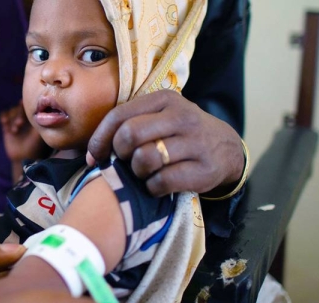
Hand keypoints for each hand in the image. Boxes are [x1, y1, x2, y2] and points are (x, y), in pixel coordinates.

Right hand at [0, 100, 48, 161]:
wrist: (24, 158)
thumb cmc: (35, 147)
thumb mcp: (39, 135)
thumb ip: (40, 123)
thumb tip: (40, 111)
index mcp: (34, 119)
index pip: (29, 107)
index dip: (26, 105)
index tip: (23, 103)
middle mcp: (26, 119)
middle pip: (20, 108)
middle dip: (19, 114)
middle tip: (20, 124)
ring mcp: (16, 123)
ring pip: (12, 112)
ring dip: (12, 118)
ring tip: (15, 130)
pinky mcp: (7, 127)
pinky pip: (4, 117)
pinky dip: (4, 117)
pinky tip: (5, 121)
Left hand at [87, 90, 243, 196]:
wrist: (226, 149)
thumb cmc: (180, 134)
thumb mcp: (161, 116)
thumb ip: (131, 124)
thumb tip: (92, 152)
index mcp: (164, 99)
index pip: (119, 115)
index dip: (100, 139)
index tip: (94, 156)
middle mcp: (181, 117)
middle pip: (129, 135)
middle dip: (119, 154)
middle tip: (125, 162)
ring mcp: (195, 143)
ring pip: (145, 159)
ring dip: (137, 172)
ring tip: (143, 172)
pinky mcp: (203, 170)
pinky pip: (162, 182)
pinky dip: (152, 187)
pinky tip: (156, 184)